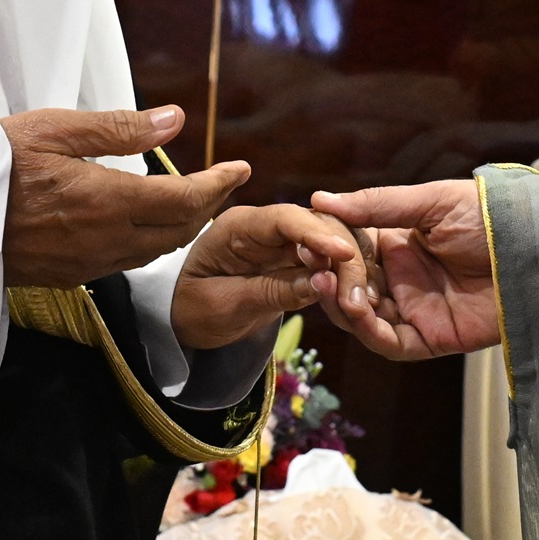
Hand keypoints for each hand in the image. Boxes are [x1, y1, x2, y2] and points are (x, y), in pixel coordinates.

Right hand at [0, 105, 249, 287]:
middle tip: (223, 181)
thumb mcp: (53, 129)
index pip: (184, 200)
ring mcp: (87, 264)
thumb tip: (175, 119)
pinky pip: (126, 262)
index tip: (241, 169)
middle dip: (208, 206)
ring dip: (182, 228)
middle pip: (178, 231)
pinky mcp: (68, 275)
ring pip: (154, 251)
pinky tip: (145, 225)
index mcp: (107, 201)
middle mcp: (105, 240)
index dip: (218, 185)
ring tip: (194, 201)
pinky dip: (151, 243)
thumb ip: (118, 128)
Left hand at [171, 204, 373, 350]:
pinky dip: (342, 279)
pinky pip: (326, 263)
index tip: (344, 255)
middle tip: (357, 295)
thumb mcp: (226, 305)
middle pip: (317, 225)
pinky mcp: (293, 262)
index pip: (285, 219)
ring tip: (359, 301)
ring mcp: (281, 244)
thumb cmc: (191, 309)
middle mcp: (264, 228)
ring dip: (347, 269)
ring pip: (329, 242)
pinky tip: (355, 300)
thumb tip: (323, 282)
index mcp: (239, 226)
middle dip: (341, 254)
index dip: (318, 234)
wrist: (179, 319)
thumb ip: (274, 292)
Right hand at [307, 180, 502, 361]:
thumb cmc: (489, 216)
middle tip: (320, 271)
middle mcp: (400, 278)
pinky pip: (392, 344)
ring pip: (364, 319)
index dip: (326, 251)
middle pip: (350, 289)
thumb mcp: (430, 203)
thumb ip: (377, 205)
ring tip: (334, 288)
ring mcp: (415, 309)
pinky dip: (371, 332)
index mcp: (395, 244)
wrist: (536, 248)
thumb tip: (319, 200)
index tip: (306, 244)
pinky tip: (359, 312)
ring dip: (344, 306)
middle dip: (332, 282)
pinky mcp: (433, 337)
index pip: (347, 252)